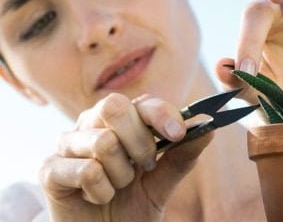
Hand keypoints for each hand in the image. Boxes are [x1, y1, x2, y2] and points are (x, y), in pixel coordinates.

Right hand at [39, 93, 211, 220]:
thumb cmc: (133, 204)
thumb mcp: (163, 181)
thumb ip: (182, 155)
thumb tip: (209, 129)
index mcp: (121, 119)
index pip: (142, 101)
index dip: (162, 114)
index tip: (178, 134)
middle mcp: (92, 122)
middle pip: (114, 106)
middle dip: (139, 142)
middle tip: (144, 166)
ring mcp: (69, 143)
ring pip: (103, 142)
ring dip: (121, 174)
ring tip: (119, 185)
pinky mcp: (50, 169)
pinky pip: (87, 170)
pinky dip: (102, 192)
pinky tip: (98, 197)